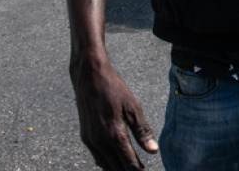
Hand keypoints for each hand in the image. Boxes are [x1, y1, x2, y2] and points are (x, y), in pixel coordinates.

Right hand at [71, 54, 158, 169]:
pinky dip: (107, 162)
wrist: (89, 77)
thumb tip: (153, 151)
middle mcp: (100, 141)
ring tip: (131, 169)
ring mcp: (90, 140)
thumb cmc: (114, 89)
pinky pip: (97, 156)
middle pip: (116, 168)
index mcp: (114, 134)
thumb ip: (143, 131)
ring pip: (105, 165)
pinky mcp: (85, 136)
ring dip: (117, 169)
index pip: (129, 163)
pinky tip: (115, 161)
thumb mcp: (133, 107)